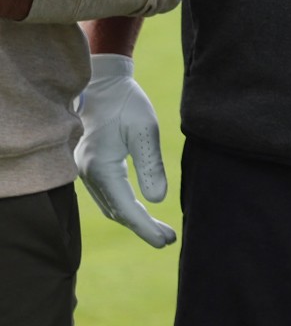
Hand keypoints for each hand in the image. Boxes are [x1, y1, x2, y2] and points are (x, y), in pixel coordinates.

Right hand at [74, 55, 174, 247]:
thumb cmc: (126, 104)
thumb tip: (157, 201)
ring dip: (134, 220)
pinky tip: (141, 210)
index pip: (126, 208)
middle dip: (142, 228)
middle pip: (117, 212)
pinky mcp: (91, 167)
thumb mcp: (145, 131)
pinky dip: (125, 208)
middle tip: (169, 240)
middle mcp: (89, 175)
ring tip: (161, 231)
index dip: (146, 227)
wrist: (103, 85)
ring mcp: (86, 172)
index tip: (166, 241)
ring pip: (111, 207)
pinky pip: (108, 196)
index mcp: (101, 168)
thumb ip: (151, 166)